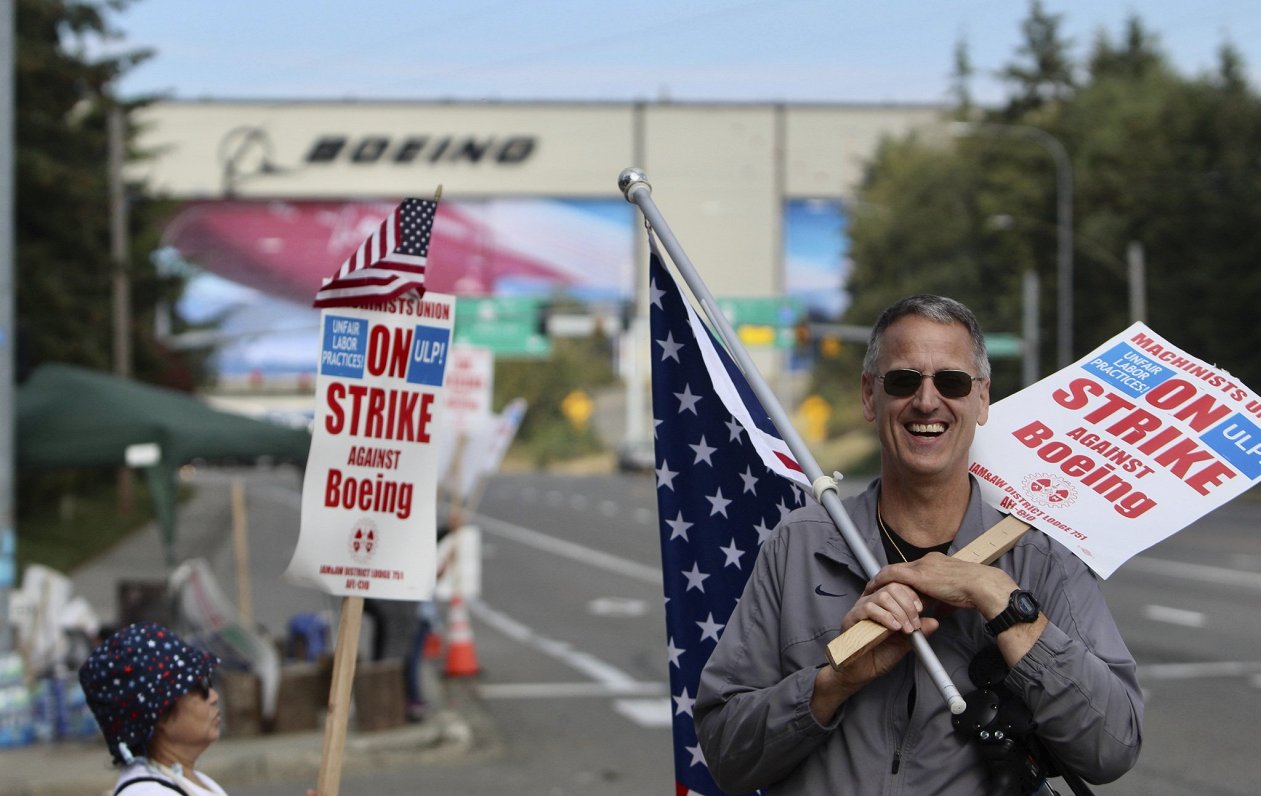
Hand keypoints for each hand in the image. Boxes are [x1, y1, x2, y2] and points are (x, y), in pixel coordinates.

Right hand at [810, 585, 938, 722]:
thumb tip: (934, 622)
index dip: (912, 595)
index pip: (899, 586)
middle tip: (914, 623)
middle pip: (892, 587)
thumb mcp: (905, 643)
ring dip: (899, 612)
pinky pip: (869, 608)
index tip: (921, 609)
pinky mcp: (852, 617)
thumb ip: (918, 632)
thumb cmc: (879, 655)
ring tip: (906, 628)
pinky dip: (885, 617)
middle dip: (908, 605)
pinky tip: (894, 627)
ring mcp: (860, 608)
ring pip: (883, 596)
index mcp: (884, 604)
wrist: (862, 672)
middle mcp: (872, 601)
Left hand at [865, 553, 1015, 617]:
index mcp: (938, 563)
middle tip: (876, 586)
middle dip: (888, 577)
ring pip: (894, 569)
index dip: (902, 577)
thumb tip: (939, 614)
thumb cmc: (974, 592)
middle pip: (902, 567)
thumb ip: (943, 603)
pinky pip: (892, 575)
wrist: (980, 586)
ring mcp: (922, 565)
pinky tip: (872, 588)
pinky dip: (881, 581)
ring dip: (881, 579)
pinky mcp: (918, 574)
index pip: (914, 568)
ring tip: (871, 588)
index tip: (894, 585)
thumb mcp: (955, 598)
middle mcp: (928, 560)